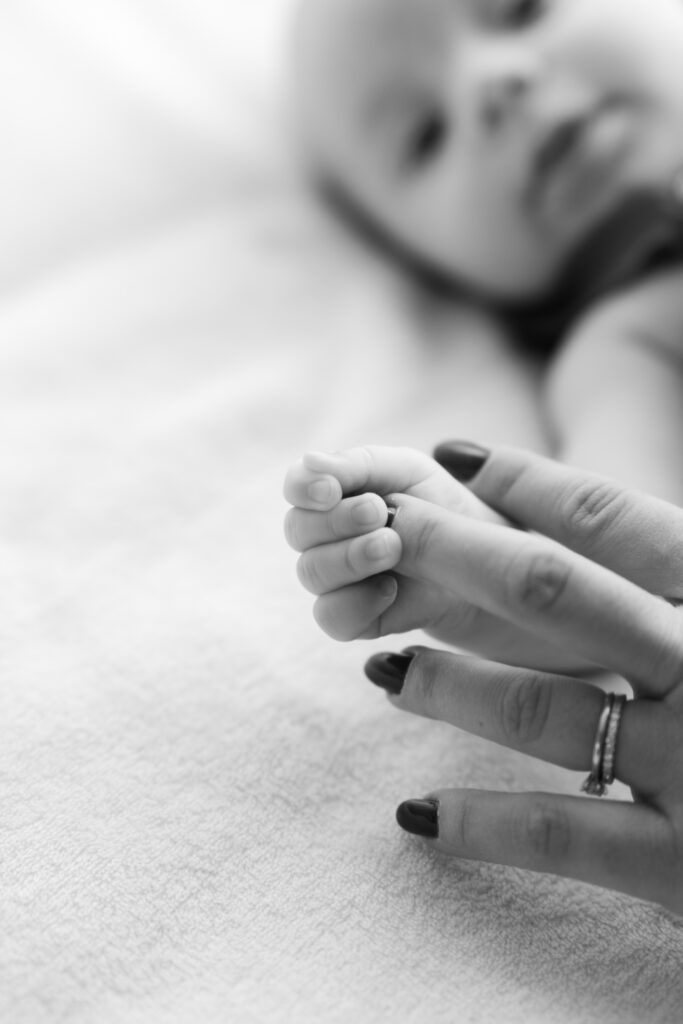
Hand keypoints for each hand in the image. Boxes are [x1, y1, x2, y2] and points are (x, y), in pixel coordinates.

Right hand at [283, 445, 594, 671]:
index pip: (301, 484)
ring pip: (311, 572)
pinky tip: (391, 590)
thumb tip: (310, 459)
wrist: (522, 573)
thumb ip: (365, 466)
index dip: (304, 484)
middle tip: (378, 513)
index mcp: (351, 489)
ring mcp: (351, 579)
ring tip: (390, 547)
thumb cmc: (471, 514)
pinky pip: (333, 617)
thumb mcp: (423, 477)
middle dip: (332, 520)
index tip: (330, 486)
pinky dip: (353, 602)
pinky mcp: (368, 619)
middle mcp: (341, 534)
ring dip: (344, 557)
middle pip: (298, 529)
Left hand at [365, 442, 682, 913]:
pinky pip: (560, 836)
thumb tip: (638, 527)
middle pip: (559, 596)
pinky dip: (478, 823)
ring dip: (447, 684)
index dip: (531, 484)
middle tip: (389, 530)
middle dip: (460, 556)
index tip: (457, 457)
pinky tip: (414, 814)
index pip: (624, 524)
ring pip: (541, 711)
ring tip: (384, 668)